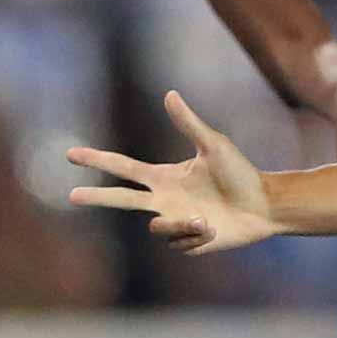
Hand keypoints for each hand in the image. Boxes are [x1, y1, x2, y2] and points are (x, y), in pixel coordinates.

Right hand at [68, 90, 276, 252]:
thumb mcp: (213, 145)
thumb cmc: (241, 173)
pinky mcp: (188, 242)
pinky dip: (198, 235)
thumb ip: (189, 123)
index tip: (71, 154)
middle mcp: (164, 200)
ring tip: (206, 219)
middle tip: (72, 195)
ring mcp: (175, 222)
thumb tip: (170, 94)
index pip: (123, 168)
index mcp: (164, 177)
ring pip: (156, 229)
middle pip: (121, 200)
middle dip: (97, 197)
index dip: (97, 160)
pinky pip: (179, 243)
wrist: (264, 205)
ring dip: (181, 225)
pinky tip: (216, 229)